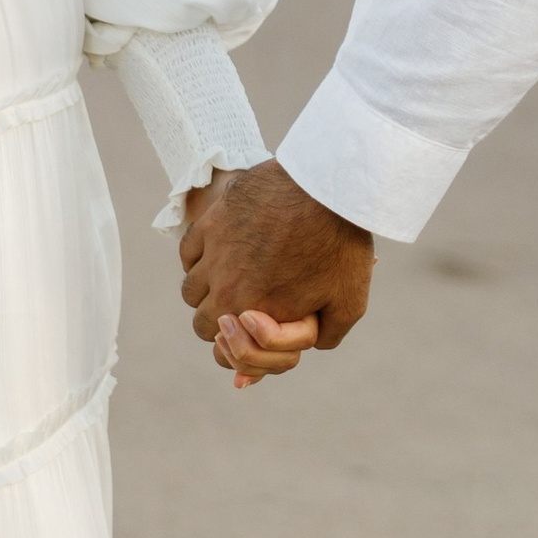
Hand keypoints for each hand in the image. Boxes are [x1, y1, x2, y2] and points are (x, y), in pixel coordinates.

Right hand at [180, 161, 372, 378]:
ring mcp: (214, 253)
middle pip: (202, 323)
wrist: (328, 186)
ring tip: (230, 278)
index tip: (246, 332)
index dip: (233, 349)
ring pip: (190, 289)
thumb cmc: (341, 243)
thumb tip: (310, 347)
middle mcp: (226, 288)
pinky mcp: (211, 222)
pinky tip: (219, 253)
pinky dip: (198, 259)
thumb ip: (326, 335)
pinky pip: (187, 253)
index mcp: (254, 314)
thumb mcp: (349, 301)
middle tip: (242, 305)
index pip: (221, 352)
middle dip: (220, 320)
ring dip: (206, 290)